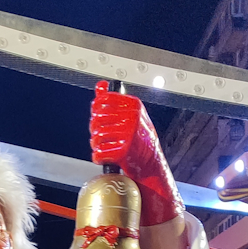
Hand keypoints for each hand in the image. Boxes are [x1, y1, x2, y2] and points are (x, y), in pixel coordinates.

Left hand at [89, 81, 181, 226]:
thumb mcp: (130, 114)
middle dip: (95, 130)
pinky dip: (98, 158)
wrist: (152, 163)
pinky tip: (104, 157)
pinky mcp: (123, 152)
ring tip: (103, 147)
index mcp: (134, 106)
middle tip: (101, 136)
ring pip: (96, 137)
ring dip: (96, 145)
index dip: (95, 110)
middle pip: (96, 120)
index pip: (102, 101)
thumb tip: (100, 85)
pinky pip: (99, 154)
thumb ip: (113, 100)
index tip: (98, 117)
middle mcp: (132, 118)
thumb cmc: (138, 138)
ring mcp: (128, 135)